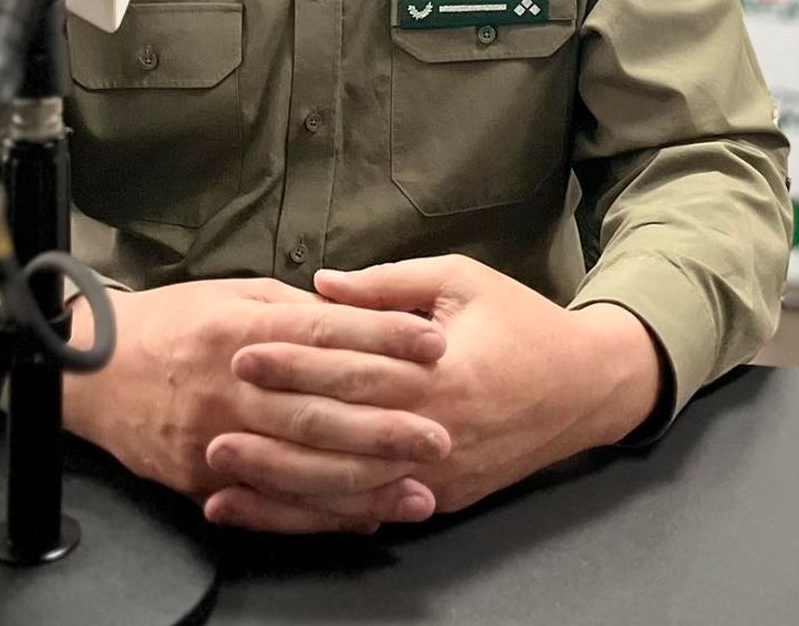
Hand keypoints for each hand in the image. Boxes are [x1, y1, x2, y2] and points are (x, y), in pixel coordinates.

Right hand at [63, 277, 451, 531]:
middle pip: (321, 408)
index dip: (383, 337)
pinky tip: (364, 516)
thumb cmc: (170, 324)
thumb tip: (352, 316)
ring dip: (366, 480)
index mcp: (242, 330)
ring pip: (302, 465)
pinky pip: (270, 504)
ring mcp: (216, 439)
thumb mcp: (231, 294)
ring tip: (419, 486)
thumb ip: (292, 310)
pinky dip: (320, 514)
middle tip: (440, 432)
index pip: (325, 333)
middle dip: (387, 423)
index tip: (432, 343)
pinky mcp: (203, 480)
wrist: (92, 370)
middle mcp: (232, 386)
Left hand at [208, 255, 662, 521]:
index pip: (355, 371)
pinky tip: (272, 513)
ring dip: (281, 490)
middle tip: (212, 421)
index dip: (296, 363)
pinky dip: (316, 518)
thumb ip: (389, 286)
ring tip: (221, 480)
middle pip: (342, 439)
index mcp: (443, 372)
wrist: (586, 388)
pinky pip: (369, 514)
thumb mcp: (461, 280)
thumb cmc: (519, 321)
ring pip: (348, 492)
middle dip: (273, 433)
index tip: (244, 352)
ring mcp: (438, 479)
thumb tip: (320, 285)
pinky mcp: (439, 504)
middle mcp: (438, 434)